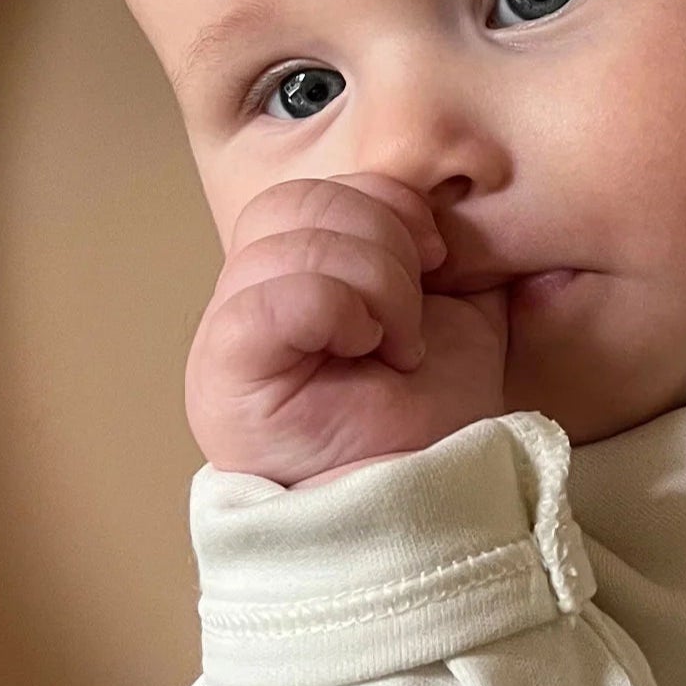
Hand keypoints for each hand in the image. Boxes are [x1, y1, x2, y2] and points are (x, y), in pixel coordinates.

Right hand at [185, 173, 509, 488]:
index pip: (318, 189)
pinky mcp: (227, 373)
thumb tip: (456, 197)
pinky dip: (336, 307)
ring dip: (374, 285)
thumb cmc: (435, 417)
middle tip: (416, 314)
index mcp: (298, 274)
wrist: (431, 496)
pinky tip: (366, 349)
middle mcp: (251, 296)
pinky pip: (268, 298)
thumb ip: (445, 255)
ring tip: (399, 346)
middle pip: (298, 202)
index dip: (387, 201)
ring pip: (289, 244)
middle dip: (384, 242)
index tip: (438, 256)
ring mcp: (231, 334)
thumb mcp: (458, 316)